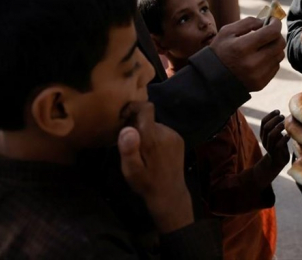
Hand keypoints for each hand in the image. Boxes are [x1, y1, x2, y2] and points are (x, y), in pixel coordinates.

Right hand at [118, 101, 192, 232]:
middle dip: (136, 126)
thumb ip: (128, 149)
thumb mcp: (132, 171)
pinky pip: (162, 132)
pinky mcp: (178, 139)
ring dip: (145, 133)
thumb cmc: (146, 183)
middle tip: (128, 144)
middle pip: (148, 118)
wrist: (169, 195)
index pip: (146, 109)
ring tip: (140, 152)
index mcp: (153, 138)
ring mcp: (174, 135)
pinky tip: (152, 154)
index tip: (123, 116)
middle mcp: (166, 132)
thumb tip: (127, 128)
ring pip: (154, 126)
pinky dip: (154, 137)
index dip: (133, 107)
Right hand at [210, 17, 285, 91]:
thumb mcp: (227, 32)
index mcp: (242, 47)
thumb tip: (266, 21)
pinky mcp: (260, 83)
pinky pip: (275, 67)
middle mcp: (252, 62)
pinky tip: (260, 58)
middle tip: (269, 32)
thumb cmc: (220, 51)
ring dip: (274, 48)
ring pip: (279, 55)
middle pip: (279, 44)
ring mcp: (257, 75)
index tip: (274, 20)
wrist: (211, 79)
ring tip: (263, 46)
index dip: (276, 23)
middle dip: (277, 35)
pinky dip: (271, 60)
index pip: (271, 32)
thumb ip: (248, 22)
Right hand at [260, 110, 289, 170]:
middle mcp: (265, 140)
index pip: (263, 122)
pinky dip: (284, 139)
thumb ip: (276, 128)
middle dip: (275, 120)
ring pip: (271, 135)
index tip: (278, 111)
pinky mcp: (276, 154)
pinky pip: (278, 145)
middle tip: (282, 116)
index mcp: (263, 135)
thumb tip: (282, 116)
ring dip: (278, 128)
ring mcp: (270, 147)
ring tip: (284, 125)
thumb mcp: (276, 136)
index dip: (270, 115)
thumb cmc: (279, 146)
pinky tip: (288, 136)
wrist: (276, 163)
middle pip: (267, 127)